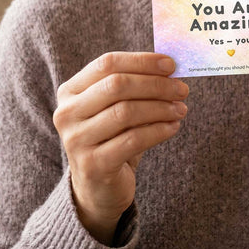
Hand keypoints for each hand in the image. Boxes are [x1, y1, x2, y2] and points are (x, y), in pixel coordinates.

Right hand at [53, 52, 187, 244]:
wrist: (98, 187)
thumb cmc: (113, 136)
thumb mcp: (118, 106)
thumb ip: (136, 83)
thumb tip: (170, 67)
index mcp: (71, 91)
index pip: (107, 63)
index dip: (142, 61)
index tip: (171, 64)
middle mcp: (67, 113)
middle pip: (117, 85)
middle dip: (155, 84)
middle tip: (182, 89)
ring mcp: (76, 140)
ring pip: (125, 112)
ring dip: (160, 108)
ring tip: (181, 109)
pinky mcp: (93, 165)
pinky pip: (133, 140)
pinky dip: (158, 131)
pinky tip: (173, 127)